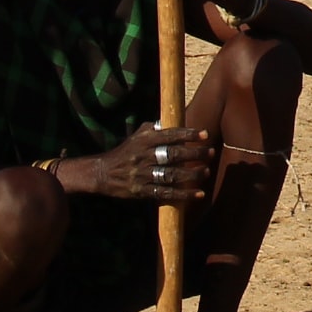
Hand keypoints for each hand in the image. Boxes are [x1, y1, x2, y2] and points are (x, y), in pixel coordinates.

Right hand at [82, 122, 215, 204]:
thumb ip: (156, 127)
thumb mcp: (137, 135)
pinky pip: (165, 193)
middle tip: (210, 153)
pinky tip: (198, 194)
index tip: (204, 134)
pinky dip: (183, 194)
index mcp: (144, 141)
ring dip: (191, 174)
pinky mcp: (141, 191)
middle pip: (172, 155)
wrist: (101, 173)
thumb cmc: (126, 151)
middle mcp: (143, 157)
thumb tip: (175, 116)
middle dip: (194, 154)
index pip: (169, 135)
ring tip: (206, 172)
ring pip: (171, 175)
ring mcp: (142, 175)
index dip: (187, 134)